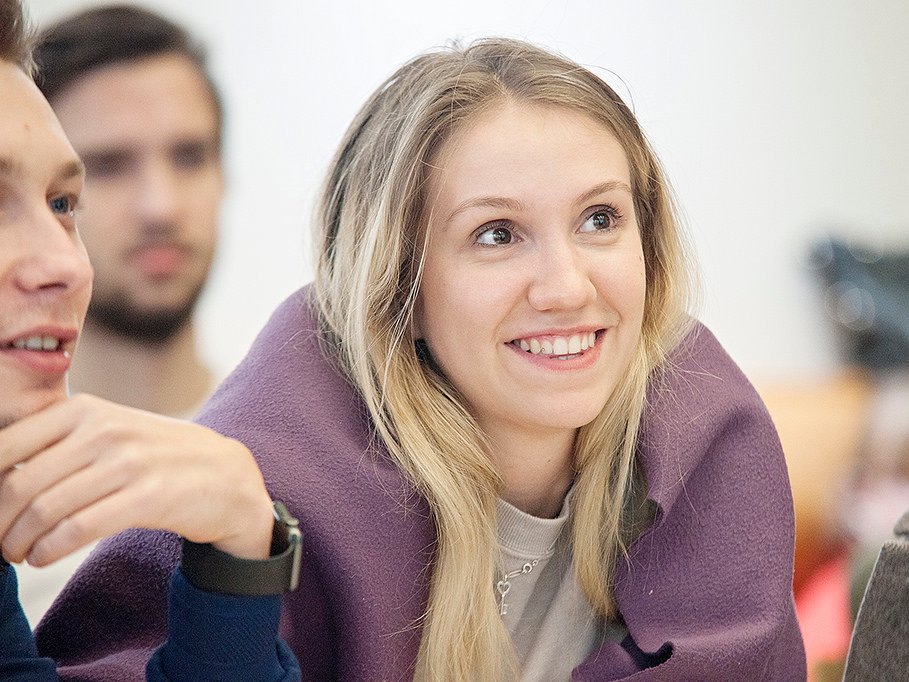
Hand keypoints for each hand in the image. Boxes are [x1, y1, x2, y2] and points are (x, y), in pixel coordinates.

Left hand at [0, 394, 273, 565]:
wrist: (224, 474)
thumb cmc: (154, 455)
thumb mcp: (108, 426)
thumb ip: (55, 435)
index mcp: (84, 409)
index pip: (6, 446)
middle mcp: (104, 430)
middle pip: (18, 483)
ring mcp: (128, 462)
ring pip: (44, 510)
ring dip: (18, 542)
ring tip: (17, 553)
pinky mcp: (148, 497)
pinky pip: (77, 529)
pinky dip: (48, 551)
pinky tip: (43, 557)